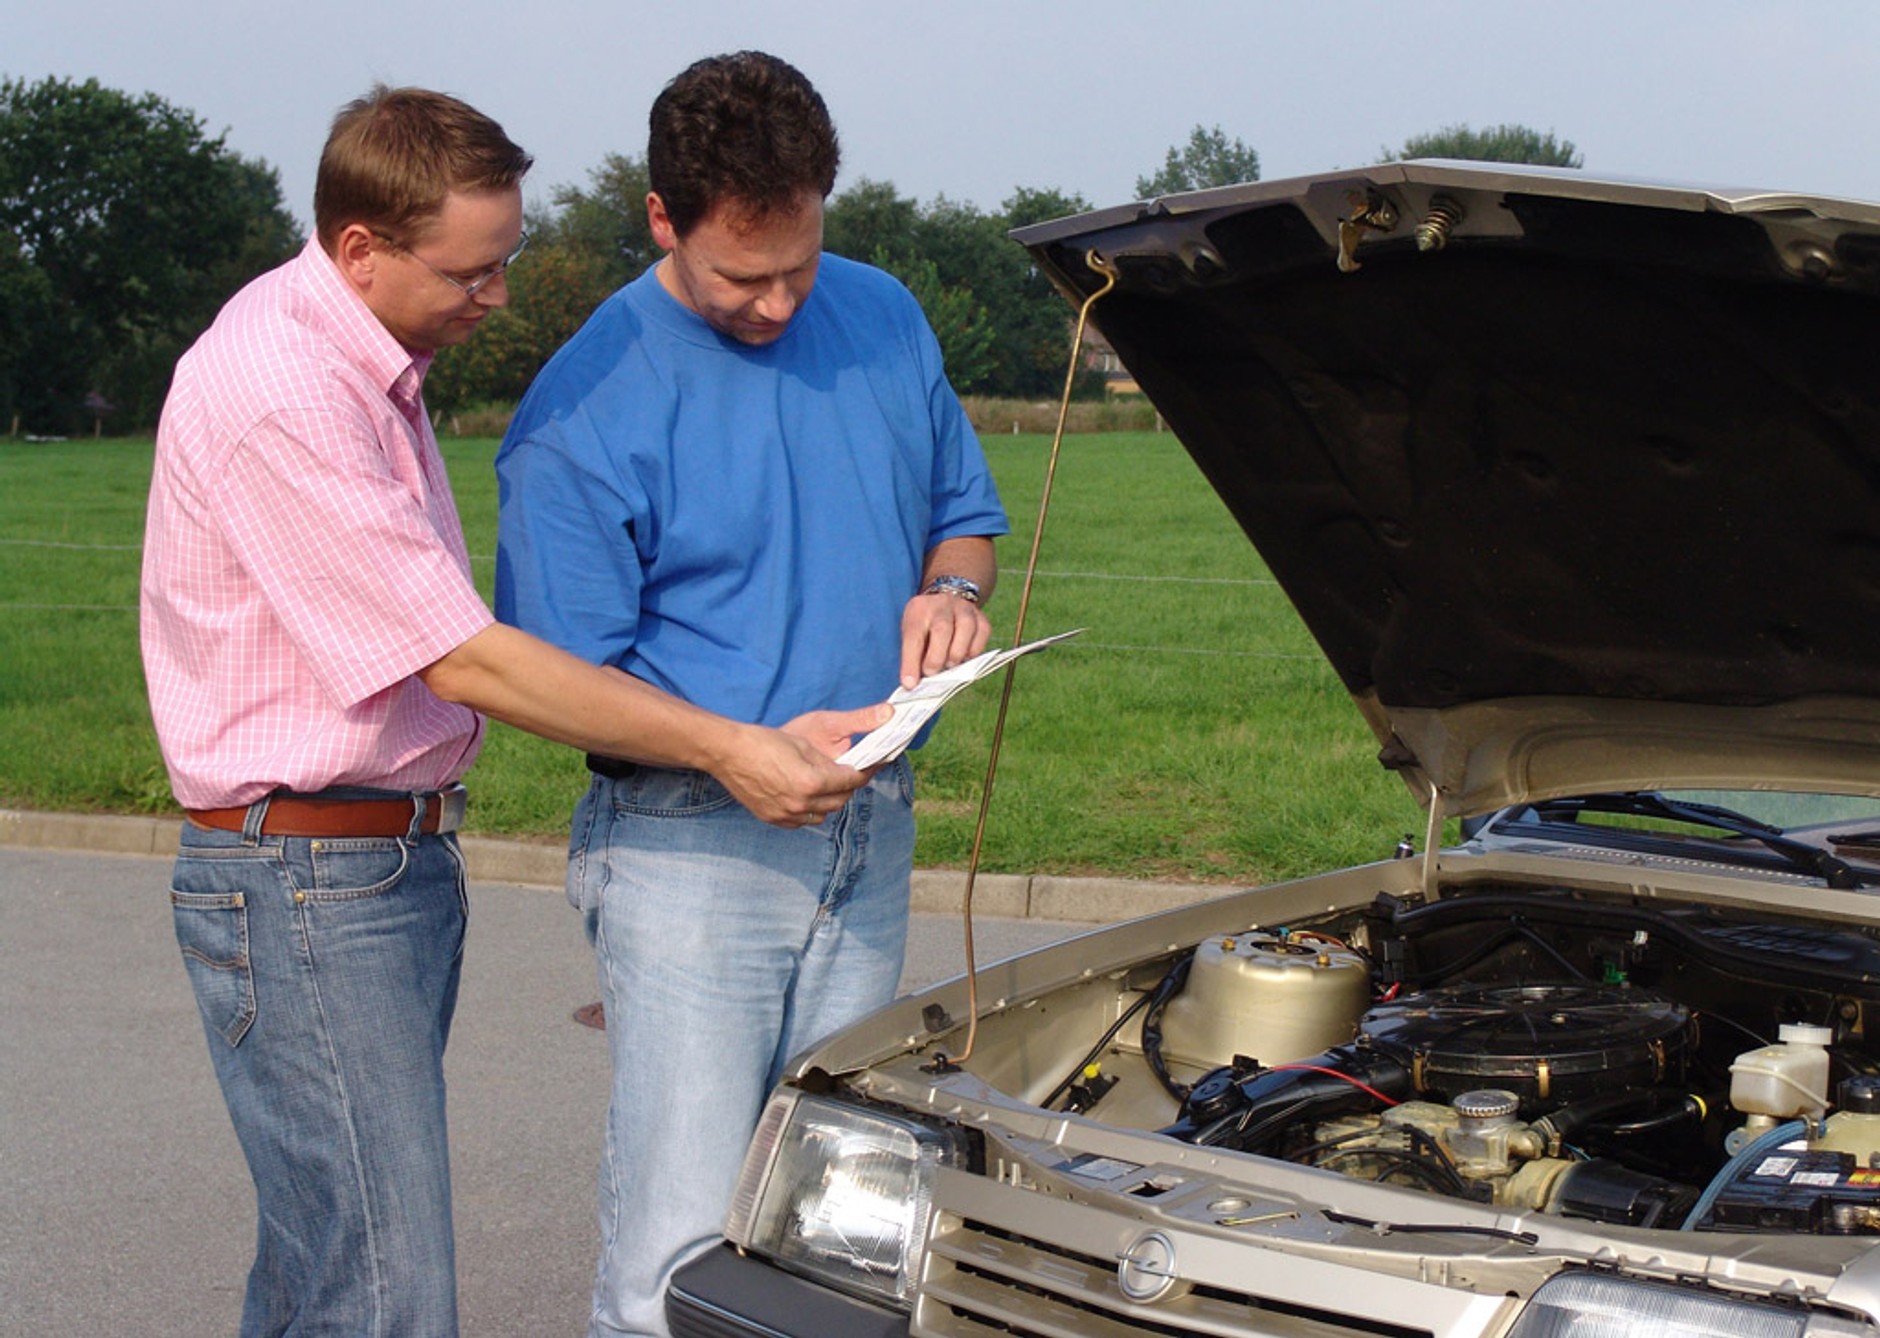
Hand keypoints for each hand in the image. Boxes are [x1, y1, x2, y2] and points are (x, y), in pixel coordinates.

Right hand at [714, 705, 889, 827]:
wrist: (728, 753)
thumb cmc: (763, 742)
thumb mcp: (802, 745)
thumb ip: (826, 761)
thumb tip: (843, 769)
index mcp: (812, 782)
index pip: (850, 781)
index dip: (864, 772)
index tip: (871, 767)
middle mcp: (801, 803)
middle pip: (839, 800)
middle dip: (848, 787)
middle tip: (850, 775)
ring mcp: (786, 814)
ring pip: (822, 815)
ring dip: (830, 802)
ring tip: (827, 786)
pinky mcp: (772, 819)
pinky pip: (801, 821)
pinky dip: (809, 812)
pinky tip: (806, 798)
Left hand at [899, 592, 991, 688]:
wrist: (945, 602)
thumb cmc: (925, 625)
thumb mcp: (911, 633)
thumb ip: (913, 655)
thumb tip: (913, 684)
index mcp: (918, 611)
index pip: (913, 637)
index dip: (911, 662)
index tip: (910, 684)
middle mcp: (941, 605)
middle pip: (942, 630)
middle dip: (936, 657)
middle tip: (931, 673)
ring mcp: (963, 608)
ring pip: (966, 628)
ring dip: (957, 653)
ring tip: (950, 665)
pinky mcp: (980, 616)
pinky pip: (983, 632)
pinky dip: (975, 649)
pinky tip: (965, 657)